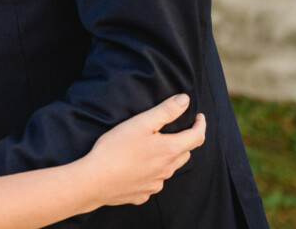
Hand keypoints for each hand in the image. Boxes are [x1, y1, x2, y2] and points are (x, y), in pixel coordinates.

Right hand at [84, 93, 205, 206]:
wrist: (95, 180)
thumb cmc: (116, 149)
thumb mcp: (141, 123)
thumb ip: (166, 111)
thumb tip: (185, 100)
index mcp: (170, 151)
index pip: (197, 137)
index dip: (201, 125)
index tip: (199, 117)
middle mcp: (167, 170)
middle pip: (184, 154)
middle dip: (184, 141)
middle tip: (175, 132)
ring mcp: (155, 184)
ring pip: (169, 169)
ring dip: (167, 158)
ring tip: (153, 149)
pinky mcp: (142, 195)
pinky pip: (153, 182)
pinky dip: (151, 174)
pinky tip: (137, 168)